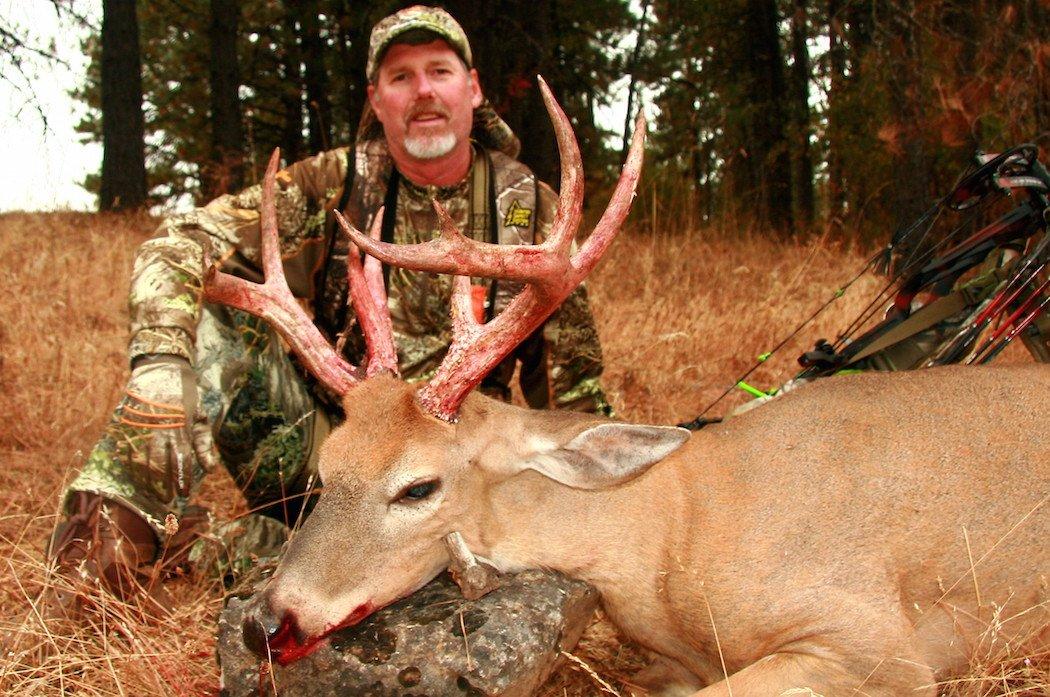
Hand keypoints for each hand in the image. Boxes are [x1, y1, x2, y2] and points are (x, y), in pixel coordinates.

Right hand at [118, 355, 215, 500]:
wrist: (161, 370)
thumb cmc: (185, 396)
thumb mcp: (200, 417)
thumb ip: (203, 445)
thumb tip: (210, 469)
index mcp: (180, 428)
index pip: (181, 460)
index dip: (182, 479)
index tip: (183, 495)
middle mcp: (160, 430)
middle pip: (160, 465)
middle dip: (162, 485)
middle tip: (165, 499)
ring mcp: (141, 427)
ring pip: (141, 459)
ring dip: (145, 479)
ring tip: (149, 493)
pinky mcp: (127, 423)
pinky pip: (127, 449)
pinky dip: (129, 465)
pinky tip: (132, 477)